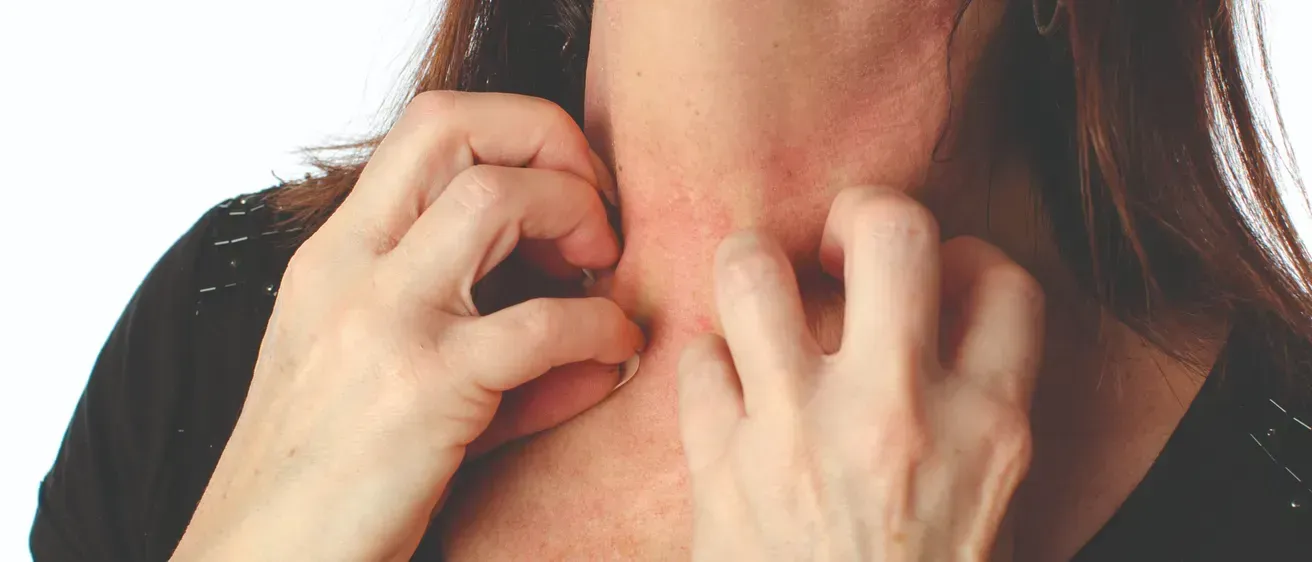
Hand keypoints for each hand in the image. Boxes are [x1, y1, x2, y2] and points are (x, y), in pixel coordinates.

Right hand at [172, 92, 643, 561]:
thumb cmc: (325, 478)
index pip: (429, 125)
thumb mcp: (387, 382)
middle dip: (552, 143)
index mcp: (336, 254)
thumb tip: (605, 343)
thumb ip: (489, 344)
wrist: (258, 560)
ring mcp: (381, 320)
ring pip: (497, 199)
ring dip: (576, 217)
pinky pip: (542, 324)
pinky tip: (615, 353)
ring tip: (602, 270)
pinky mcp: (422, 389)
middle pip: (455, 127)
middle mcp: (349, 267)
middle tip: (597, 211)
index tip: (570, 188)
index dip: (520, 131)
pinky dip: (601, 327)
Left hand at [678, 187, 1043, 560]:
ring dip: (749, 265)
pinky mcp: (721, 465)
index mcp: (987, 428)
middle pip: (891, 231)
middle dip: (861, 211)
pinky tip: (723, 392)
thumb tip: (947, 336)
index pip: (1002, 281)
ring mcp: (799, 432)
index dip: (967, 260)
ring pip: (752, 269)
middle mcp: (898, 412)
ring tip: (757, 292)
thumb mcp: (988, 510)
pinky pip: (694, 362)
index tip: (936, 282)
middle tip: (839, 245)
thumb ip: (978, 418)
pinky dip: (703, 366)